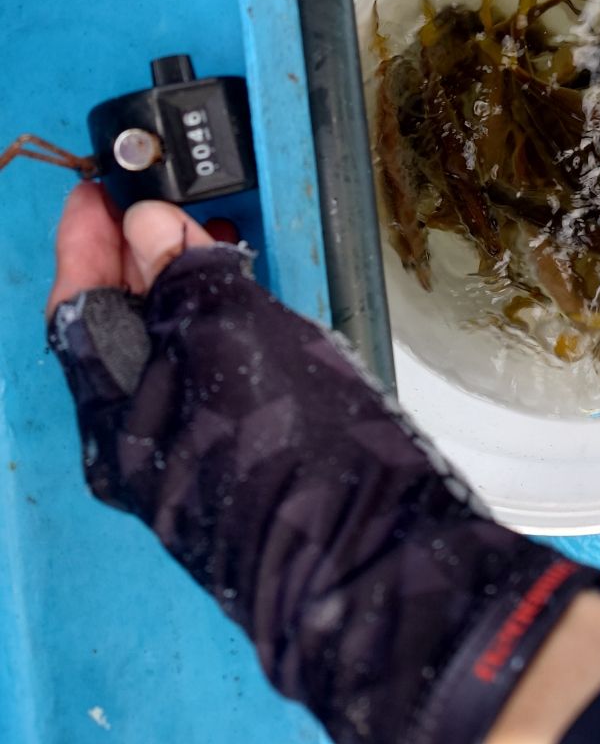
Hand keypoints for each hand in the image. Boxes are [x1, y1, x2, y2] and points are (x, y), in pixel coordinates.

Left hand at [46, 184, 599, 743]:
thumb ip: (184, 278)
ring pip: (171, 348)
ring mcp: (197, 447)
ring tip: (204, 231)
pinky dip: (220, 321)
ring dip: (181, 284)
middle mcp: (146, 439)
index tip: (96, 193)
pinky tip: (243, 290)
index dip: (85, 246)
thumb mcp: (231, 341)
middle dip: (136, 258)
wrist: (375, 550)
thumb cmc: (296, 453)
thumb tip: (148, 227)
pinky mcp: (248, 448)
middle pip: (122, 331)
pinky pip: (213, 370)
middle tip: (154, 199)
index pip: (79, 314)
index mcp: (118, 420)